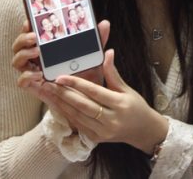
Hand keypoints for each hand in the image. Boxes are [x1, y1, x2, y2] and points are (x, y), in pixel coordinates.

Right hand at [11, 19, 110, 104]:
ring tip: (37, 51)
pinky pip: (21, 81)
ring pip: (16, 60)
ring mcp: (31, 72)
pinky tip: (39, 73)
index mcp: (45, 47)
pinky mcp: (32, 86)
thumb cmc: (86, 73)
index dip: (27, 26)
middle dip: (23, 38)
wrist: (86, 99)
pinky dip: (27, 76)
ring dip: (24, 54)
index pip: (30, 33)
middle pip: (18, 45)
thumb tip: (105, 23)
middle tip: (35, 36)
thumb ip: (97, 39)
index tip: (30, 20)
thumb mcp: (91, 55)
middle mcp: (35, 58)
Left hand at [44, 49, 168, 153]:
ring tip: (49, 93)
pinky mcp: (96, 138)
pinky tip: (58, 105)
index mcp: (120, 104)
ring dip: (61, 104)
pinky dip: (67, 114)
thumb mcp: (126, 88)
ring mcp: (103, 131)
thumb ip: (113, 73)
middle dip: (63, 94)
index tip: (61, 77)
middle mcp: (111, 119)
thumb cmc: (136, 107)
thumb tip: (108, 52)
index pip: (94, 92)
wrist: (143, 131)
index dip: (76, 84)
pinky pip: (78, 125)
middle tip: (49, 84)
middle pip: (82, 105)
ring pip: (77, 116)